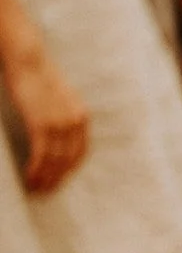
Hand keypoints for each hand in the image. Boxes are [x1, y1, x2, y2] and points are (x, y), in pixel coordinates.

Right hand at [1, 47, 89, 193]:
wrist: (29, 61)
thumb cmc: (39, 79)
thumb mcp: (60, 98)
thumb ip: (63, 115)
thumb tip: (59, 134)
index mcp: (81, 116)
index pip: (80, 152)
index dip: (69, 170)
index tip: (59, 181)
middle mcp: (75, 121)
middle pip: (68, 160)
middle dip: (57, 178)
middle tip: (45, 191)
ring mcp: (59, 123)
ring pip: (54, 161)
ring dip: (45, 178)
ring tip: (36, 188)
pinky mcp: (41, 124)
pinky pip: (41, 154)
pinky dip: (36, 169)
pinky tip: (29, 177)